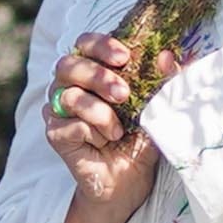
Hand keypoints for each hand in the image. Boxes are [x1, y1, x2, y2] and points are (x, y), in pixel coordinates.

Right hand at [45, 31, 155, 203]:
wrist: (131, 179)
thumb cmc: (141, 137)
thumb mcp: (158, 106)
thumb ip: (165, 80)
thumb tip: (167, 56)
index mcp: (92, 69)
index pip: (85, 43)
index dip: (101, 44)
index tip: (125, 57)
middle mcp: (70, 85)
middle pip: (68, 65)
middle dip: (98, 77)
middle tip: (123, 94)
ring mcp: (58, 109)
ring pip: (68, 96)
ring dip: (99, 112)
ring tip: (118, 129)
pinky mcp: (54, 134)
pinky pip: (67, 125)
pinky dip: (91, 134)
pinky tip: (103, 142)